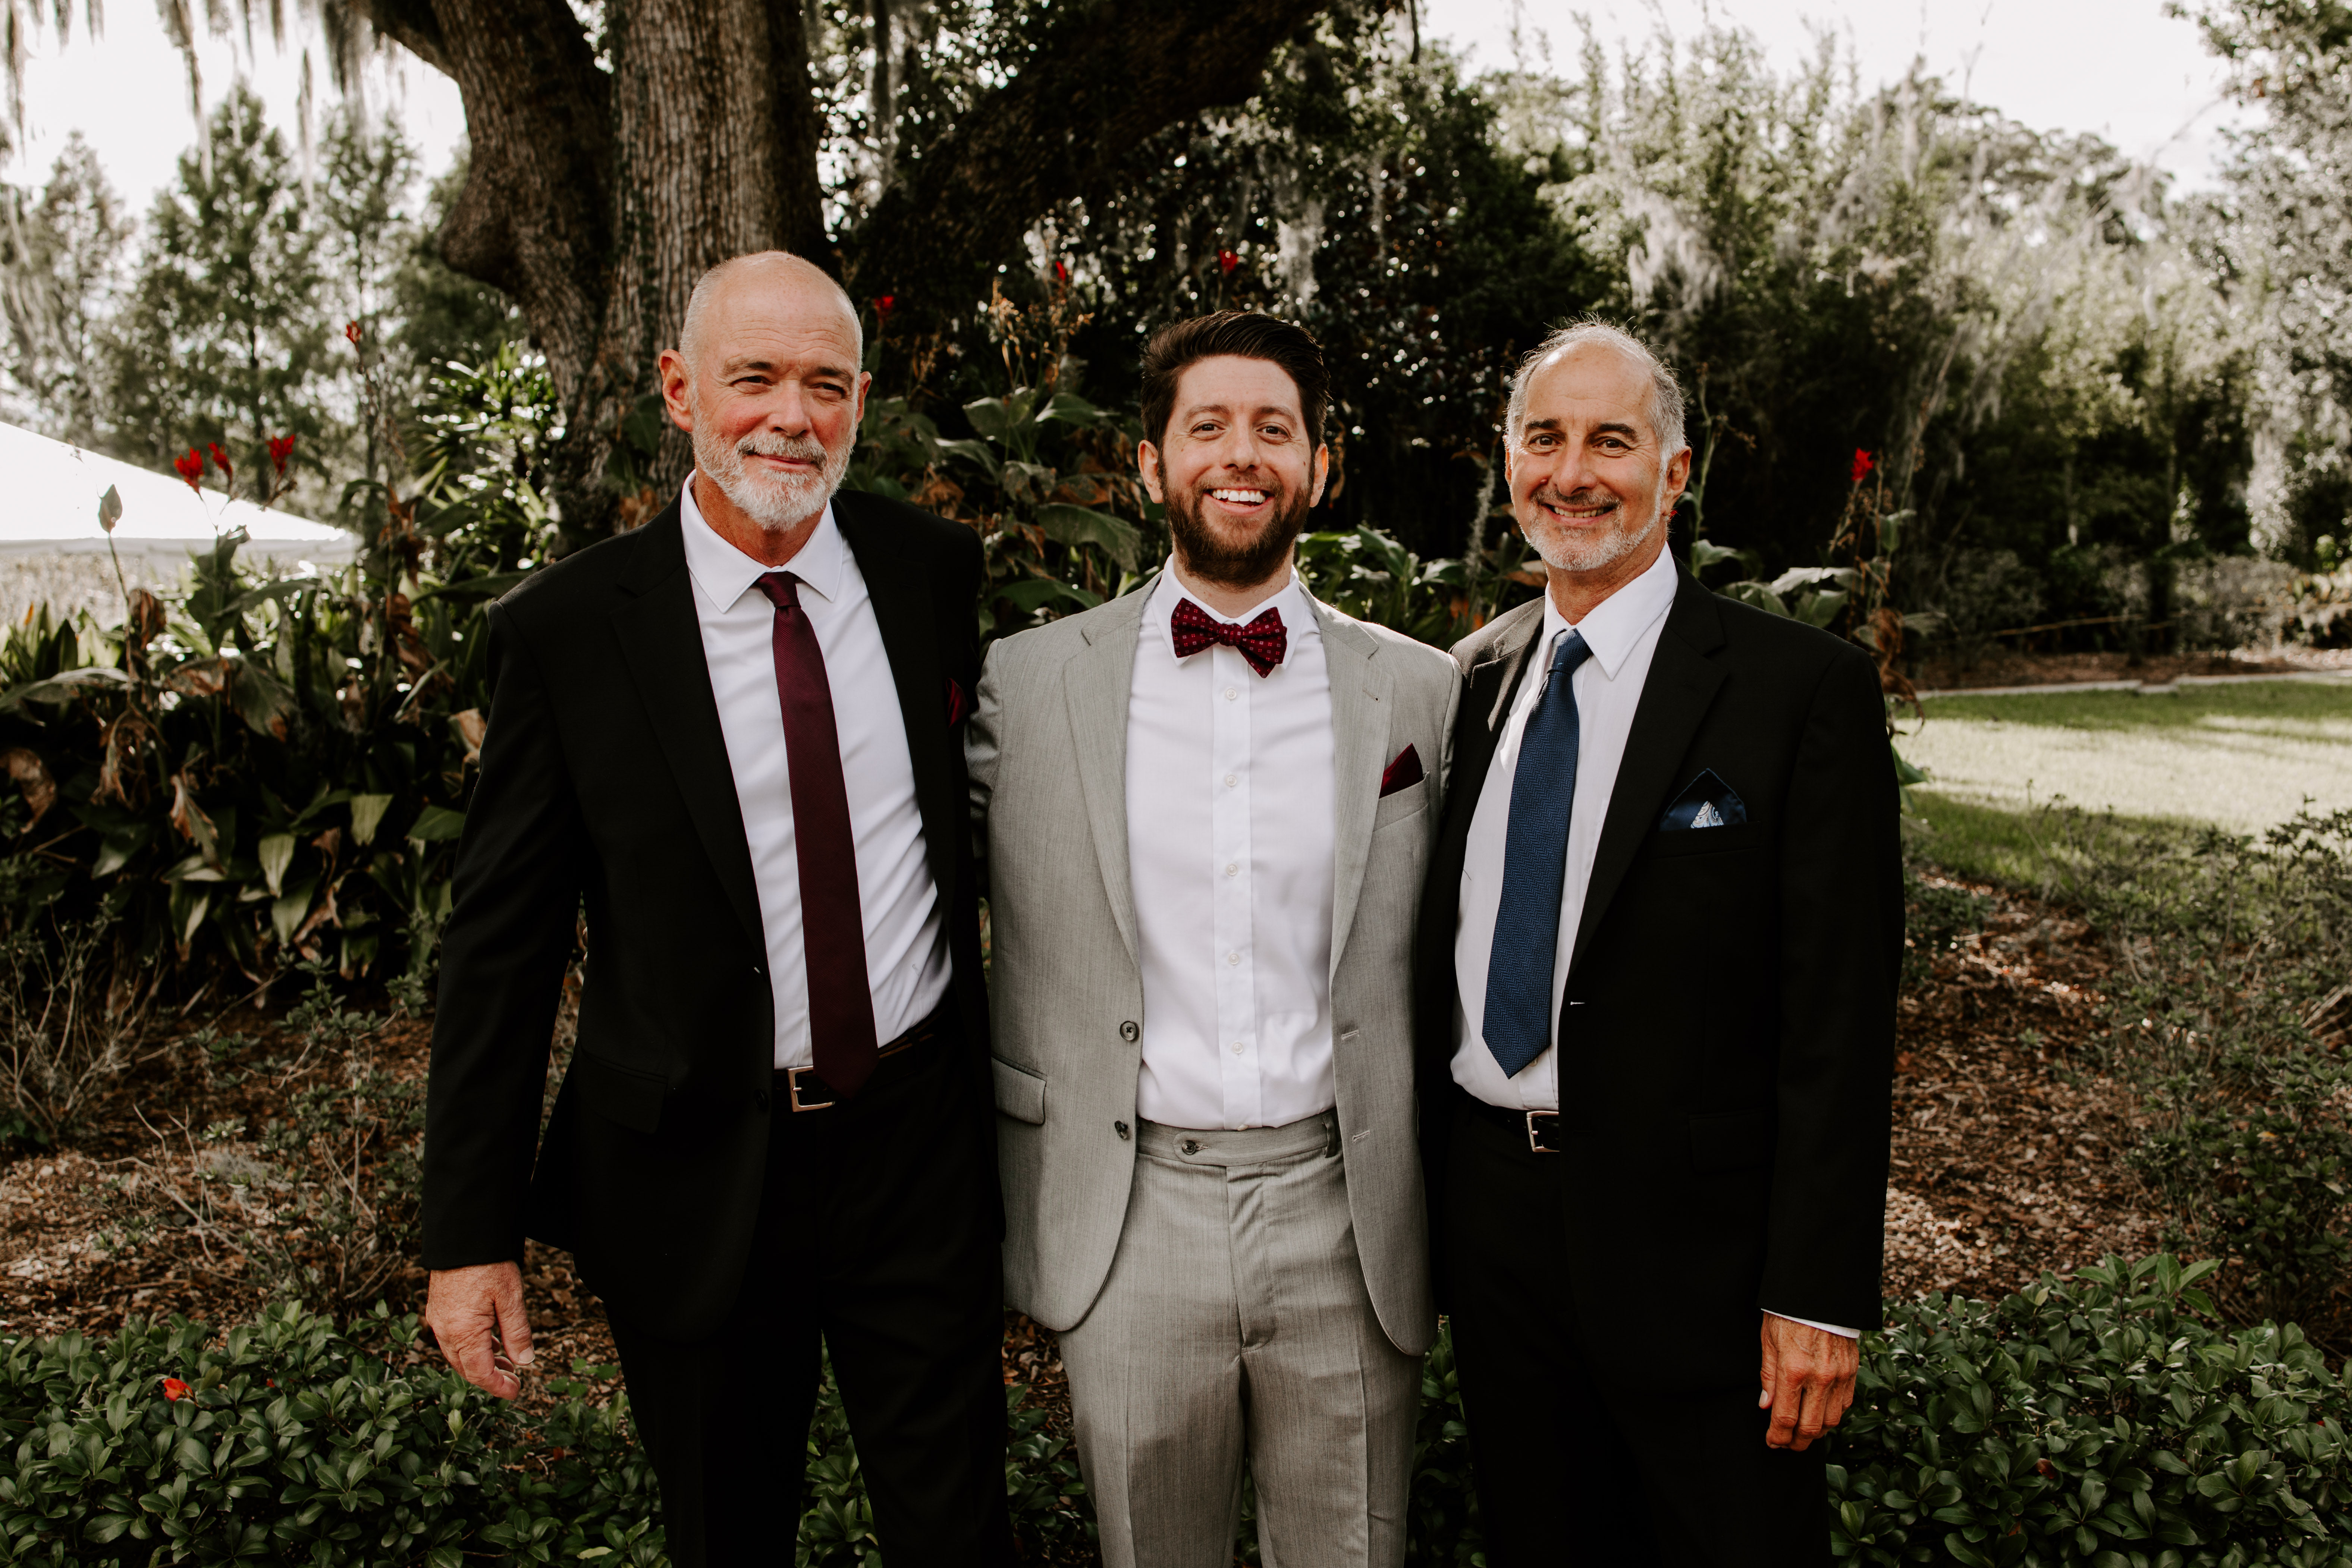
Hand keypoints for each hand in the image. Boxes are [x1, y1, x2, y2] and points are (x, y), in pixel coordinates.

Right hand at [424, 1261, 534, 1399]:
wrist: (463, 1236)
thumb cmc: (488, 1264)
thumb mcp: (511, 1298)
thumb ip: (516, 1332)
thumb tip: (524, 1362)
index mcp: (462, 1332)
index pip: (479, 1373)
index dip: (497, 1387)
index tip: (515, 1393)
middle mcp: (445, 1331)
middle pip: (466, 1367)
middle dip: (490, 1377)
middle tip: (515, 1380)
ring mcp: (439, 1320)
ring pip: (459, 1354)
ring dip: (482, 1362)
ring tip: (507, 1363)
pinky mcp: (439, 1310)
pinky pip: (453, 1339)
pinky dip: (472, 1347)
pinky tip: (490, 1343)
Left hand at [1758, 1313, 1856, 1449]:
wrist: (1820, 1293)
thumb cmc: (1788, 1314)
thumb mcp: (1768, 1341)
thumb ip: (1768, 1376)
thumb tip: (1765, 1405)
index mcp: (1794, 1370)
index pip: (1785, 1418)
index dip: (1778, 1436)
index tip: (1772, 1442)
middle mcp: (1820, 1377)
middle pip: (1811, 1428)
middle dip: (1797, 1443)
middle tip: (1787, 1445)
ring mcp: (1839, 1376)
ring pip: (1831, 1421)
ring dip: (1817, 1433)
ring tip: (1803, 1433)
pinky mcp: (1852, 1371)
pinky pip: (1845, 1404)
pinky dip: (1833, 1416)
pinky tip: (1821, 1415)